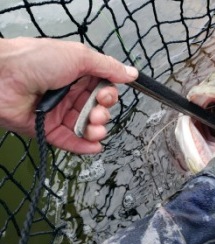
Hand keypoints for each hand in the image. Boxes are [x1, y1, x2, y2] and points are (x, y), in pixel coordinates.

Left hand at [0, 37, 137, 153]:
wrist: (1, 76)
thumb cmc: (35, 59)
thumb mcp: (79, 56)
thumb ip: (107, 67)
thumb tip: (131, 73)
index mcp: (78, 74)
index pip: (103, 89)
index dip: (109, 95)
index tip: (106, 96)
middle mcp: (69, 93)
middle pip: (97, 109)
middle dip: (103, 114)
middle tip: (98, 113)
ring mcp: (58, 112)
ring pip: (85, 127)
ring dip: (96, 130)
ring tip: (95, 128)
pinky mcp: (47, 129)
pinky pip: (69, 141)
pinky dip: (84, 146)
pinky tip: (95, 146)